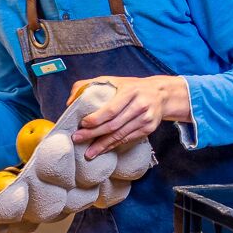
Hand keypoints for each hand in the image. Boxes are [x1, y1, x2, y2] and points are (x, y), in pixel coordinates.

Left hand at [69, 75, 190, 157]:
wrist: (161, 94)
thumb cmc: (132, 87)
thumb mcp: (114, 80)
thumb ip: (90, 85)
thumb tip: (71, 101)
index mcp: (130, 91)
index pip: (111, 109)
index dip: (96, 119)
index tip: (82, 124)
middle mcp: (140, 106)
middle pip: (114, 125)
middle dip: (94, 134)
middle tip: (78, 139)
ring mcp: (146, 119)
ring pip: (120, 135)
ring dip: (103, 145)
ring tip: (88, 152)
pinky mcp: (148, 129)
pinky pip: (128, 139)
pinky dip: (113, 145)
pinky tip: (103, 150)